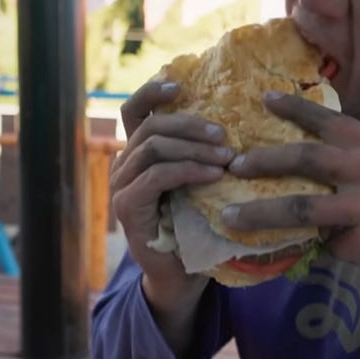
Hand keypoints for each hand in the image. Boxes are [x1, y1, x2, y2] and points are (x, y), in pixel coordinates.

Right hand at [110, 79, 233, 312]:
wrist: (182, 273)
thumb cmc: (196, 222)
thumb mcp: (201, 179)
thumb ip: (203, 151)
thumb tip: (237, 118)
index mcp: (139, 151)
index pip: (134, 109)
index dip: (153, 91)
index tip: (181, 85)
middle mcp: (124, 164)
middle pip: (152, 126)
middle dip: (191, 125)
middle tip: (225, 135)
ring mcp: (122, 186)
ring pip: (153, 147)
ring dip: (193, 147)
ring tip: (227, 157)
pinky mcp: (127, 208)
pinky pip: (155, 176)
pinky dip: (187, 170)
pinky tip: (213, 175)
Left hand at [222, 91, 359, 307]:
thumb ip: (356, 160)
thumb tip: (302, 157)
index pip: (331, 120)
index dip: (295, 108)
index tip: (263, 99)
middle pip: (308, 158)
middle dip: (265, 160)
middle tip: (235, 164)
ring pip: (301, 206)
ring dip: (260, 211)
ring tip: (232, 214)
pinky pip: (318, 243)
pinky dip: (298, 245)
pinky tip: (277, 248)